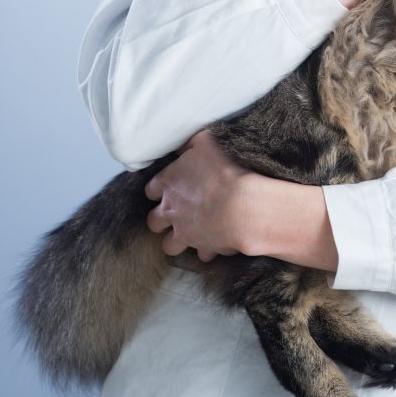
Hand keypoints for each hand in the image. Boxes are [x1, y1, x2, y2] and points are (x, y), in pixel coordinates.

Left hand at [145, 129, 338, 270]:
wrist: (244, 206)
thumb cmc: (226, 170)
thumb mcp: (208, 142)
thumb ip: (191, 144)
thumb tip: (184, 146)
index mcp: (169, 183)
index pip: (151, 189)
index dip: (158, 189)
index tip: (168, 188)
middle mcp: (172, 210)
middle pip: (154, 221)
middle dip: (161, 219)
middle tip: (176, 213)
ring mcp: (186, 232)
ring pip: (169, 245)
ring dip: (178, 240)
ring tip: (190, 234)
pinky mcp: (204, 248)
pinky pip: (201, 254)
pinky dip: (208, 249)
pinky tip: (217, 242)